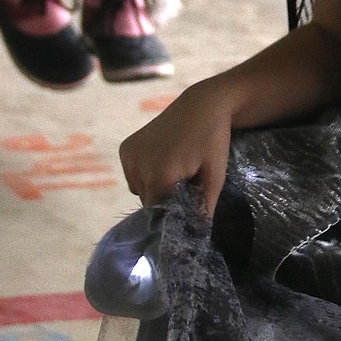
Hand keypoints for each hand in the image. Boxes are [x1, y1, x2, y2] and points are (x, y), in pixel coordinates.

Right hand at [119, 78, 233, 214]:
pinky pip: (132, 175)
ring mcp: (129, 156)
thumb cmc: (212, 140)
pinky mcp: (125, 148)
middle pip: (148, 202)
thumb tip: (200, 234)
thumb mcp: (215, 176)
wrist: (202, 105)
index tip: (187, 204)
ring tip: (175, 170)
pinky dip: (145, 175)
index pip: (160, 212)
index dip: (174, 212)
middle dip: (165, 199)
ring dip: (154, 188)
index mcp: (159, 176)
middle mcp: (138, 167)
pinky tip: (162, 160)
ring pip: (139, 190)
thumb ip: (205, 207)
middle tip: (185, 184)